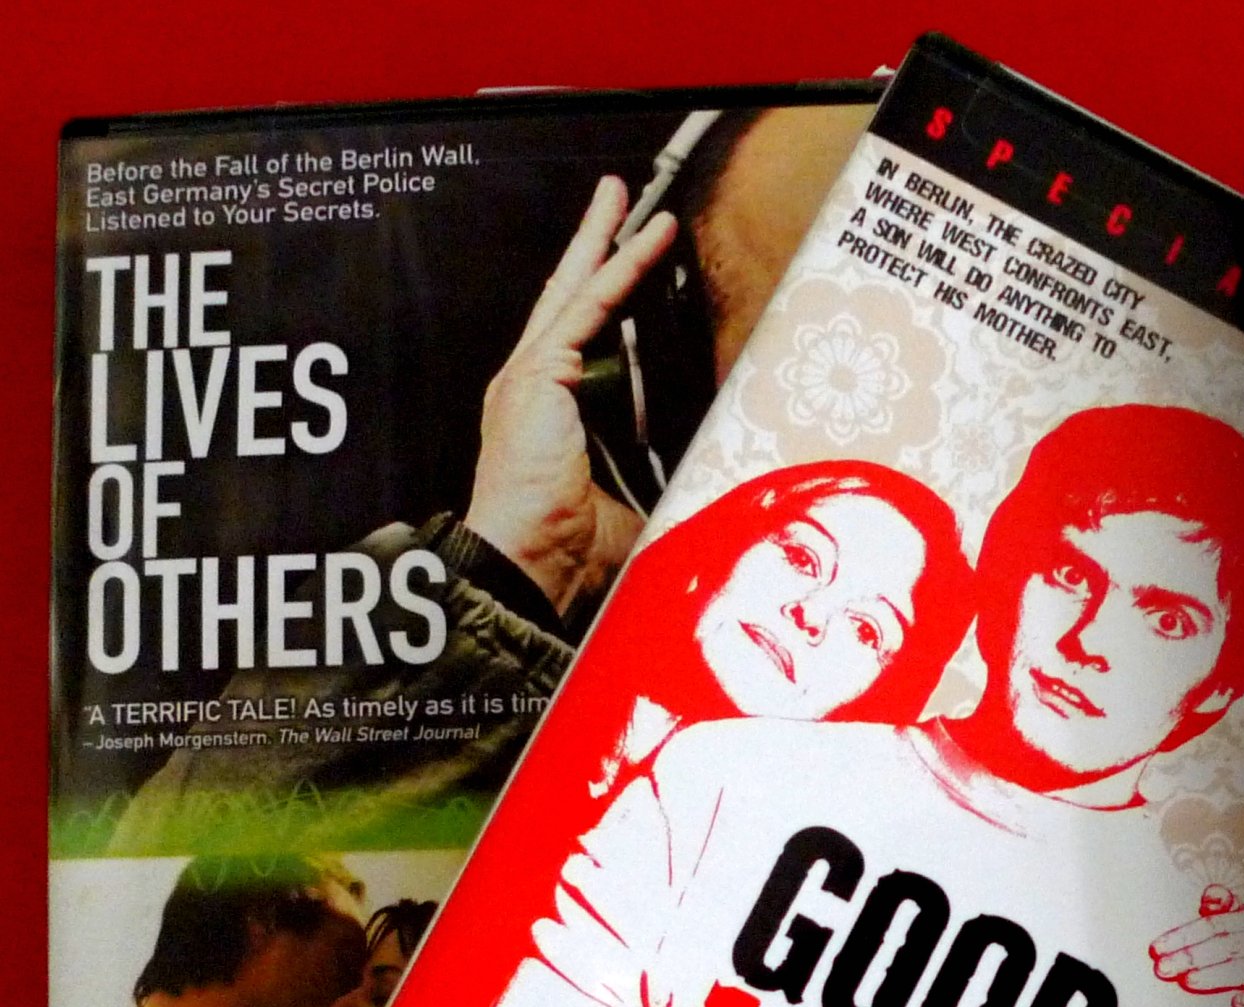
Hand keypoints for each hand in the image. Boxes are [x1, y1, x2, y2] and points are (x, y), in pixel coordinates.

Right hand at [464, 176, 679, 615]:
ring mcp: (528, 376)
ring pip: (575, 289)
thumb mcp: (630, 510)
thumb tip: (708, 489)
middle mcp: (530, 385)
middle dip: (592, 243)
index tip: (631, 261)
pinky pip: (587, 309)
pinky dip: (618, 269)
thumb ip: (660, 489)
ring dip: (605, 239)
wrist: (526, 565)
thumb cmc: (566, 551)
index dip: (605, 294)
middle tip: (616, 198)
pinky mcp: (536, 376)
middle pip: (567, 296)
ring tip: (627, 196)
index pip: (579, 336)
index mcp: (545, 413)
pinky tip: (646, 238)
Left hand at [1150, 886, 1243, 1006]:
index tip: (1155, 951)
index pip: (1215, 925)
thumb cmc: (1242, 964)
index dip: (1184, 937)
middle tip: (1163, 969)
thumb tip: (1213, 894)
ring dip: (1217, 976)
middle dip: (1193, 956)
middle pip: (1229, 945)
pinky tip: (1237, 1004)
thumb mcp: (1228, 938)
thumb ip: (1217, 917)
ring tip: (1187, 983)